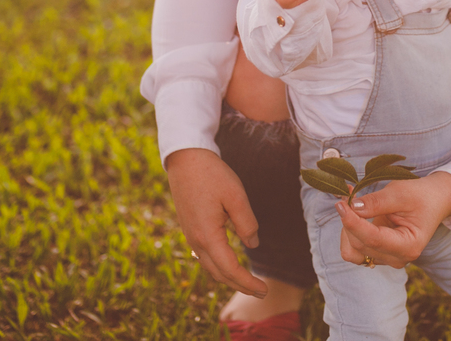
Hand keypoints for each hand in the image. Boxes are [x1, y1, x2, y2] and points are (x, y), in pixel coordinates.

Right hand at [165, 148, 267, 296]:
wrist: (185, 159)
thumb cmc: (212, 175)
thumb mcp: (236, 196)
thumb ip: (247, 223)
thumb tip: (252, 245)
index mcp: (208, 236)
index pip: (230, 269)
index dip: (248, 282)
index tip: (264, 289)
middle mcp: (196, 241)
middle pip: (219, 274)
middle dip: (240, 285)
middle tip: (261, 291)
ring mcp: (190, 236)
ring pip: (210, 267)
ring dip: (229, 277)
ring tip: (248, 282)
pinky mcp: (190, 229)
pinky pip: (204, 256)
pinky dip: (219, 266)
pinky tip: (229, 263)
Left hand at [334, 172, 450, 268]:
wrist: (434, 201)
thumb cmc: (421, 196)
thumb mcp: (400, 193)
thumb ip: (376, 202)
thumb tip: (352, 207)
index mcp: (408, 246)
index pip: (372, 239)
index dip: (352, 222)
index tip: (341, 204)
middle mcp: (397, 258)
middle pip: (360, 245)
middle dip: (349, 220)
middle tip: (347, 195)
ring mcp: (387, 258)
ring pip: (353, 251)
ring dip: (346, 229)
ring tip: (350, 204)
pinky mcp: (379, 253)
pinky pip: (356, 248)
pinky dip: (350, 231)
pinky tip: (354, 214)